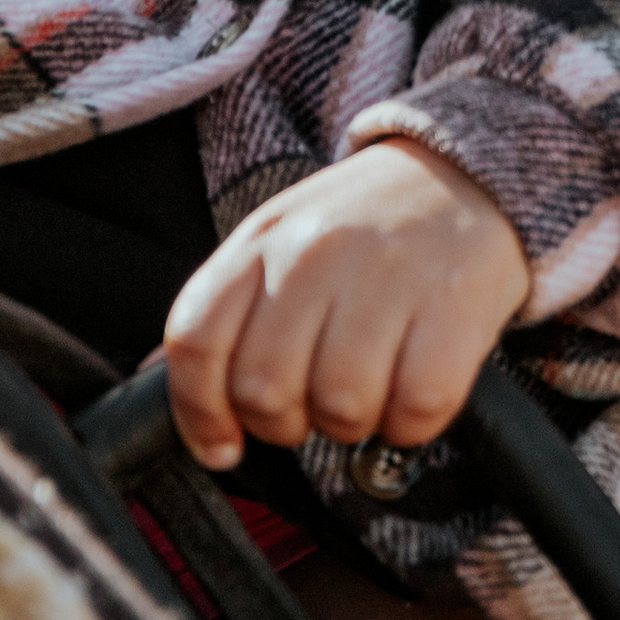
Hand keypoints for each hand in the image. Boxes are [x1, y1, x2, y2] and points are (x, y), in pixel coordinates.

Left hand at [161, 140, 530, 473]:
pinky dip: (412, 421)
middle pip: (265, 390)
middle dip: (287, 422)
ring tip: (373, 384)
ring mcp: (388, 277)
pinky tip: (416, 385)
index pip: (197, 340)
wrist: (469, 174)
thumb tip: (151, 383)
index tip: (222, 446)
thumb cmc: (366, 227)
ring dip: (354, 423)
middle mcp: (317, 252)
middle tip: (316, 401)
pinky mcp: (454, 307)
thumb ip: (224, 312)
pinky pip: (415, 409)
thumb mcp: (279, 244)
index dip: (198, 413)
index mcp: (262, 237)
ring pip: (339, 409)